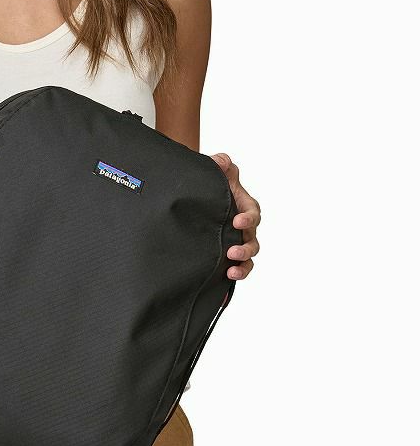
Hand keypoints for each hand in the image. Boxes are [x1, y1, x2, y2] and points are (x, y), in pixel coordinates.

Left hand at [210, 153, 260, 280]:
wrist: (193, 191)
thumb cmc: (211, 179)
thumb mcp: (216, 167)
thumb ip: (220, 162)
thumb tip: (221, 161)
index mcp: (244, 206)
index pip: (252, 214)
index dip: (248, 219)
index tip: (237, 221)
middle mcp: (242, 227)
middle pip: (252, 241)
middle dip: (245, 248)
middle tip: (232, 251)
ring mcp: (234, 241)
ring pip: (247, 259)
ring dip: (242, 267)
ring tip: (231, 271)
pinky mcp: (224, 253)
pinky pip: (233, 268)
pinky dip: (232, 278)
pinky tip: (224, 285)